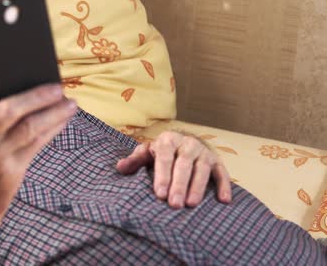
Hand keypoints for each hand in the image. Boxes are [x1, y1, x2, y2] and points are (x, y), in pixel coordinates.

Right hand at [0, 44, 76, 263]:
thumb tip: (11, 91)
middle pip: (6, 110)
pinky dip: (53, 128)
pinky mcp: (10, 174)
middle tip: (55, 84)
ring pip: (29, 128)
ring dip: (53, 112)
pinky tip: (62, 118)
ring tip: (67, 101)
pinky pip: (37, 144)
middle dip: (34, 94)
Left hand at [116, 131, 231, 208]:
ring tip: (191, 204)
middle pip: (184, 164)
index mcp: (168, 140)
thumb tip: (120, 167)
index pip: (165, 158)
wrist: (182, 142)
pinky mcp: (217, 161)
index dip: (163, 176)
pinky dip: (224, 185)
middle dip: (179, 185)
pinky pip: (222, 173)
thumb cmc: (160, 152)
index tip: (159, 194)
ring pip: (203, 169)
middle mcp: (187, 143)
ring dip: (198, 187)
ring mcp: (204, 152)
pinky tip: (224, 200)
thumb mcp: (146, 153)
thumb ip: (134, 160)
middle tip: (174, 204)